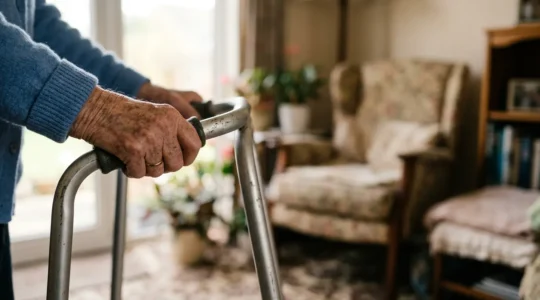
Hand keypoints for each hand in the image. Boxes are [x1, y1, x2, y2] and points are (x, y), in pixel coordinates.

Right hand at [70, 86, 201, 177]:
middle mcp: (164, 126)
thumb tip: (187, 154)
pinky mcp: (133, 149)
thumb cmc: (123, 114)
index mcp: (172, 116)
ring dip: (146, 168)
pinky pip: (139, 173)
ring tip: (136, 155)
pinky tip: (125, 159)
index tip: (181, 160)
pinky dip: (131, 171)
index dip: (189, 157)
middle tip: (151, 159)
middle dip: (165, 166)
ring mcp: (149, 138)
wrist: (94, 109)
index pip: (195, 143)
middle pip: (177, 163)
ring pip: (158, 171)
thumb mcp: (155, 113)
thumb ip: (172, 130)